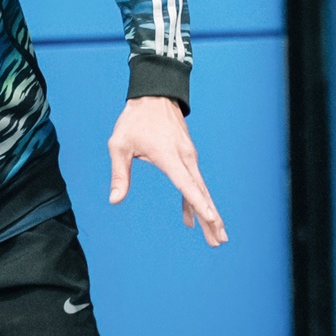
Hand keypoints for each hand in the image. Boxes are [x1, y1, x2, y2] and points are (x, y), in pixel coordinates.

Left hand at [108, 96, 227, 244]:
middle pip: (200, 193)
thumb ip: (120, 173)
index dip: (199, 204)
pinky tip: (191, 218)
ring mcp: (188, 157)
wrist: (154, 94)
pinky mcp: (186, 156)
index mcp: (169, 156)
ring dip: (208, 213)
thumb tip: (115, 200)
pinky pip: (192, 183)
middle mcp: (185, 158)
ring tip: (216, 237)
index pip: (186, 185)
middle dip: (211, 218)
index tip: (211, 219)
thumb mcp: (119, 144)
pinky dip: (193, 200)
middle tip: (220, 241)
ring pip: (200, 189)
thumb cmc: (135, 119)